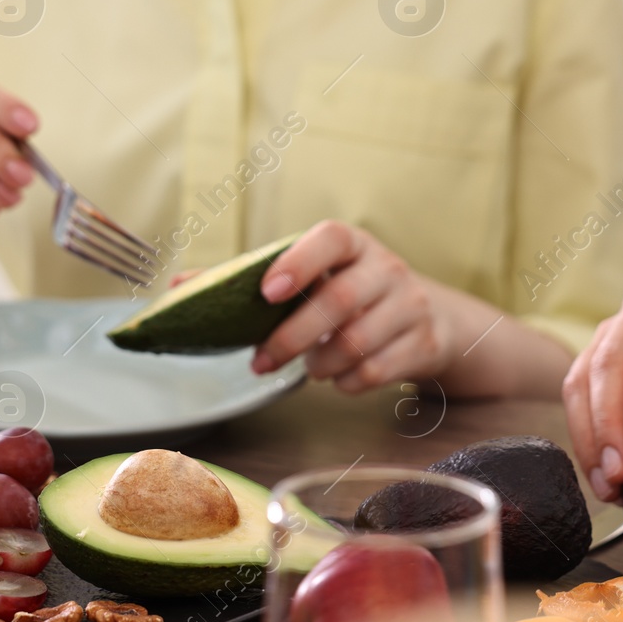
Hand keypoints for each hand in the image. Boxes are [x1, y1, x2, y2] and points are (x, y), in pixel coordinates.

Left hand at [250, 221, 454, 392]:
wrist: (433, 318)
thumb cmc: (358, 294)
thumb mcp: (328, 275)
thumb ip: (273, 280)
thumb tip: (189, 284)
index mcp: (355, 245)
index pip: (332, 239)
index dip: (298, 263)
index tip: (267, 293)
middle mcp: (387, 269)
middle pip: (340, 300)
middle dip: (293, 337)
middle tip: (263, 360)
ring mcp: (411, 306)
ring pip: (357, 343)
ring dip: (320, 364)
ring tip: (310, 367)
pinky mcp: (424, 344)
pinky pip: (375, 372)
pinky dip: (346, 382)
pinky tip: (340, 376)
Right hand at [561, 286, 622, 501]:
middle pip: (613, 362)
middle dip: (610, 424)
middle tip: (619, 475)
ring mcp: (613, 325)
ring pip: (584, 376)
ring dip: (590, 434)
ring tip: (606, 483)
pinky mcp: (593, 347)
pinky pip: (574, 388)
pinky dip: (582, 432)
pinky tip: (597, 470)